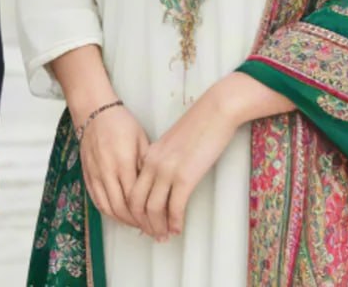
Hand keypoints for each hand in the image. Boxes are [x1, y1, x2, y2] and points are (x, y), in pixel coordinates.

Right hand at [77, 105, 148, 228]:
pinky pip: (97, 201)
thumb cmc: (120, 124)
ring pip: (107, 208)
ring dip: (122, 220)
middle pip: (121, 208)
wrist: (94, 113)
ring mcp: (95, 175)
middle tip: (149, 228)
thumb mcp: (142, 140)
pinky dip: (108, 212)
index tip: (157, 220)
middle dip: (136, 222)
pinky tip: (119, 215)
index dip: (146, 213)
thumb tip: (156, 188)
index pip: (135, 198)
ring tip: (136, 224)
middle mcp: (107, 171)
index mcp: (123, 162)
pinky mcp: (87, 176)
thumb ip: (147, 165)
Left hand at [127, 88, 238, 241]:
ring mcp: (168, 170)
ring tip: (165, 236)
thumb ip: (164, 160)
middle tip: (153, 235)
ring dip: (158, 227)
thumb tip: (165, 183)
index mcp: (149, 155)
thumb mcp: (173, 143)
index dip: (135, 211)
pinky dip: (175, 222)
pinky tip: (178, 229)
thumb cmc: (199, 126)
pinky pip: (175, 207)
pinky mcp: (185, 176)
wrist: (216, 111)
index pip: (132, 189)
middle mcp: (153, 163)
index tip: (144, 222)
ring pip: (153, 209)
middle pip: (137, 203)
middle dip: (143, 224)